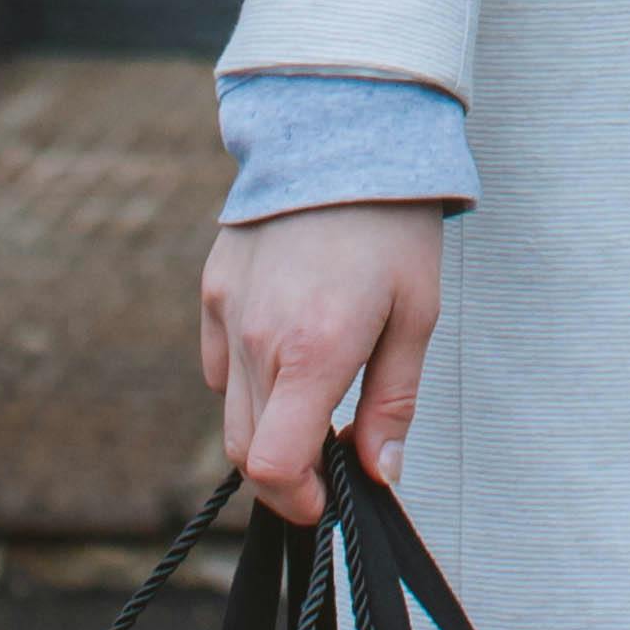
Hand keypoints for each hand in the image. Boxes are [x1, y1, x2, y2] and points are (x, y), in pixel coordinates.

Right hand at [200, 198, 447, 528]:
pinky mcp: (214, 288)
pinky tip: (285, 352)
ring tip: (313, 397)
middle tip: (329, 458)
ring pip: (228, 409)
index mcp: (312, 351)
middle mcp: (257, 339)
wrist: (343, 130)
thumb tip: (379, 473)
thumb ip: (391, 402)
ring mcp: (227, 313)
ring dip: (266, 425)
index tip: (329, 496)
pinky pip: (216, 362)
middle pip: (246, 449)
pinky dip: (244, 378)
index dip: (298, 499)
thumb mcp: (415, 315)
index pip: (272, 467)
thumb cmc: (392, 223)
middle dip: (286, 472)